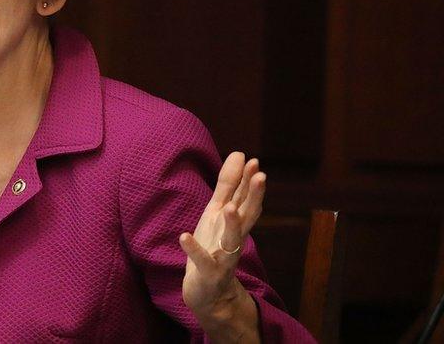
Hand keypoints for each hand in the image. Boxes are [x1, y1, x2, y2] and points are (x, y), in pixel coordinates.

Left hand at [179, 151, 264, 339]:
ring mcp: (223, 257)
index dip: (250, 182)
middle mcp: (233, 239)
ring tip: (228, 207)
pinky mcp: (208, 273)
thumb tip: (241, 154)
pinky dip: (194, 249)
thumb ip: (229, 185)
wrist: (208, 292)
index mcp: (234, 223)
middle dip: (254, 197)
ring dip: (232, 224)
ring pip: (232, 240)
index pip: (246, 200)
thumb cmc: (213, 246)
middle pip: (247, 217)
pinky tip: (184, 236)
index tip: (254, 162)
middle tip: (260, 176)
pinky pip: (202, 261)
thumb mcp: (218, 212)